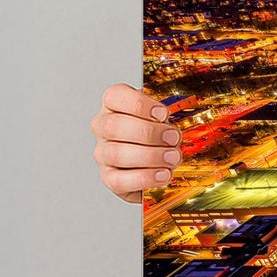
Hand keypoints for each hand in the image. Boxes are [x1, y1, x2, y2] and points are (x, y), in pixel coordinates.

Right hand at [90, 82, 180, 203]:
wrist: (153, 163)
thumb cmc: (157, 135)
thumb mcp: (163, 119)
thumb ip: (165, 120)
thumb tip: (173, 132)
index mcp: (114, 106)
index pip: (115, 96)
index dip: (139, 104)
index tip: (162, 113)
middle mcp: (103, 128)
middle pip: (114, 126)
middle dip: (148, 132)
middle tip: (173, 137)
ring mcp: (103, 153)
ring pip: (116, 153)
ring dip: (151, 156)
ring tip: (173, 157)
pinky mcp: (109, 177)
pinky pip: (120, 180)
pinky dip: (145, 177)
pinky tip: (163, 174)